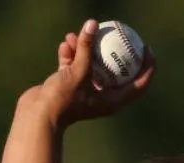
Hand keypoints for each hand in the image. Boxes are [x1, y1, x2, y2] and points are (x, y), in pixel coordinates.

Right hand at [18, 19, 155, 128]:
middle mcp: (101, 97)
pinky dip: (70, 56)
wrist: (36, 116)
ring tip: (75, 35)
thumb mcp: (77, 72)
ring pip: (90, 66)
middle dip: (113, 52)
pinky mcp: (68, 88)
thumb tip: (92, 24)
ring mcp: (84, 92)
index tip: (147, 49)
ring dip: (84, 50)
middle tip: (119, 34)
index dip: (147, 67)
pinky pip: (73, 68)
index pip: (138, 84)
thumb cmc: (62, 100)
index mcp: (112, 101)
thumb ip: (86, 49)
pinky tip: (64, 44)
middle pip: (115, 72)